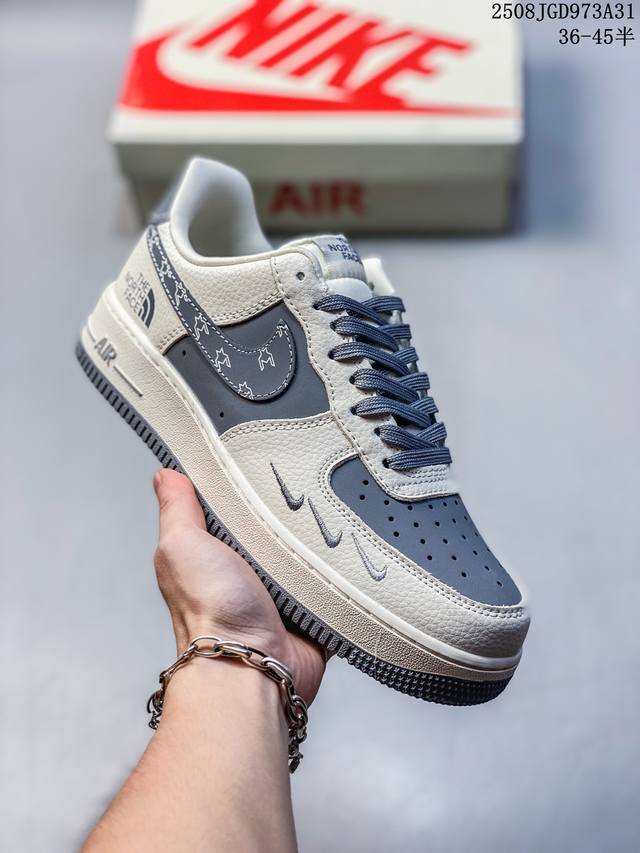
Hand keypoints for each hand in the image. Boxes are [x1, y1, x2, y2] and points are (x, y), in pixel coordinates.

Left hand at [153, 469, 327, 703]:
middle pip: (277, 528)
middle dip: (292, 512)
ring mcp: (283, 595)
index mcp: (216, 554)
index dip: (247, 485)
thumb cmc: (211, 613)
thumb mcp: (183, 545)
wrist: (252, 667)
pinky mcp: (314, 613)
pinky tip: (350, 554)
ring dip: (320, 543)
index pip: (234, 508)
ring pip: (310, 554)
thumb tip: (166, 474)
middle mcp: (248, 574)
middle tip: (309, 487)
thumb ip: (177, 509)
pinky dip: (342, 574)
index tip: (265, 457)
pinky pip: (336, 585)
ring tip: (334, 516)